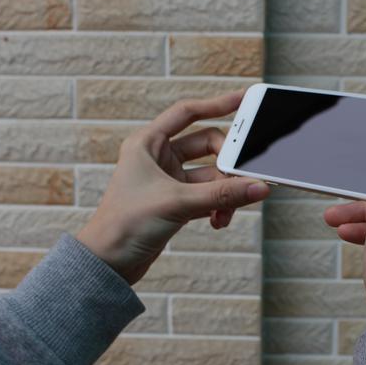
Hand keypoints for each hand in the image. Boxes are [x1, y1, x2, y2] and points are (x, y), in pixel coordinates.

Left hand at [77, 91, 270, 283]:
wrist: (108, 264)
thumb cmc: (124, 225)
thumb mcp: (178, 203)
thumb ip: (222, 194)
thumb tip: (258, 186)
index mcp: (148, 143)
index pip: (187, 113)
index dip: (216, 104)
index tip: (244, 100)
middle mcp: (158, 157)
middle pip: (207, 146)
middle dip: (227, 164)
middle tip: (244, 177)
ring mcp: (168, 180)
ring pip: (211, 175)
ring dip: (224, 192)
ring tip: (227, 211)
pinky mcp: (176, 202)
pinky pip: (208, 195)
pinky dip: (218, 206)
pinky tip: (219, 221)